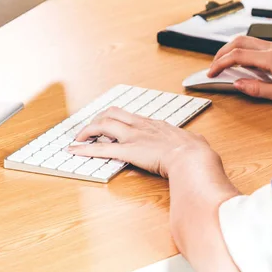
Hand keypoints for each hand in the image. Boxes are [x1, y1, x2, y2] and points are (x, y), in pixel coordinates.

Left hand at [67, 107, 222, 178]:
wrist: (193, 157)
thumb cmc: (196, 152)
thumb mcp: (193, 142)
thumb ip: (190, 141)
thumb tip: (197, 143)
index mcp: (155, 124)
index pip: (129, 117)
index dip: (116, 119)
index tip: (110, 124)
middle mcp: (141, 126)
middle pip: (112, 114)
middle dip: (98, 120)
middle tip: (89, 130)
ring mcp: (133, 137)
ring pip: (103, 125)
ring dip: (87, 131)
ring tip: (78, 139)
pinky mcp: (128, 151)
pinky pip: (101, 149)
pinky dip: (84, 149)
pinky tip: (74, 151)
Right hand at [208, 36, 271, 102]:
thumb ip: (258, 90)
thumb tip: (238, 85)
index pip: (237, 56)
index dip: (220, 64)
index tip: (211, 73)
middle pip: (238, 42)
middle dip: (220, 53)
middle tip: (212, 67)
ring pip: (246, 40)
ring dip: (230, 50)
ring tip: (223, 64)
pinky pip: (255, 44)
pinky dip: (241, 51)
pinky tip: (241, 63)